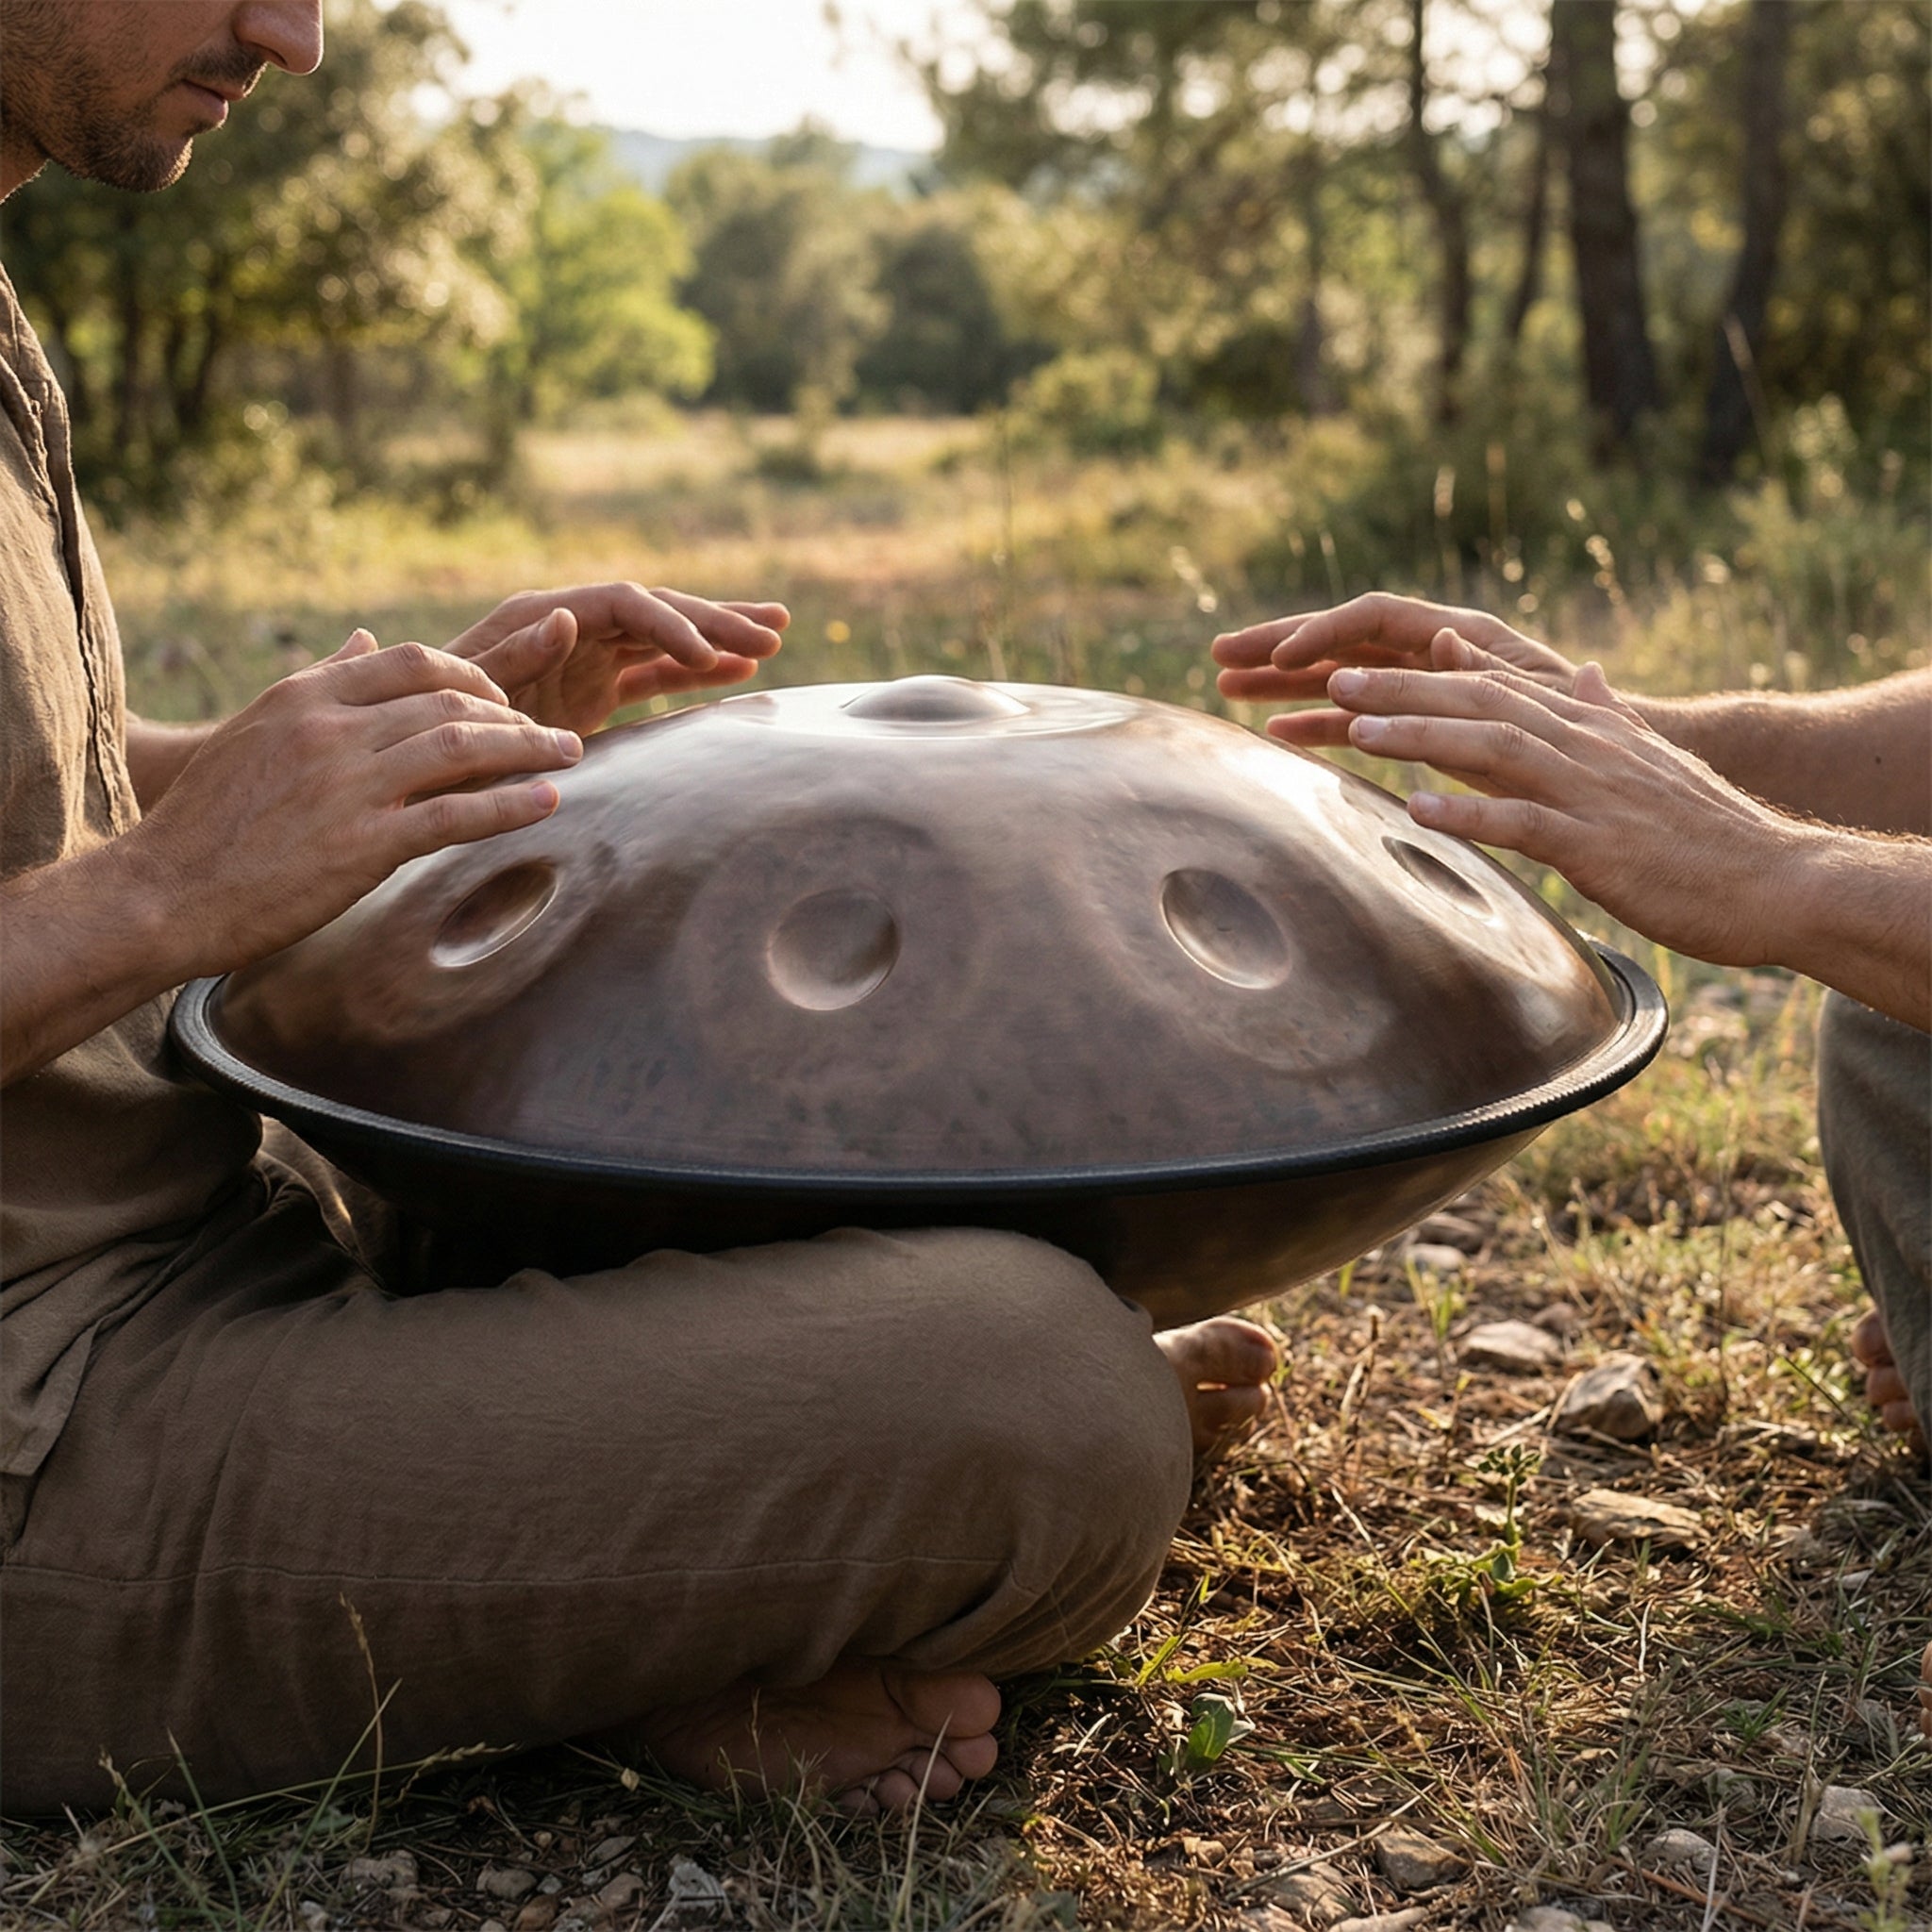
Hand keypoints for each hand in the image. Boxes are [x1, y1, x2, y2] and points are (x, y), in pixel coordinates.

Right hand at [129, 630, 582, 973]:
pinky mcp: (364, 845)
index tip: (504, 694)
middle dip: (513, 712)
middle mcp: (330, 729)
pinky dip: (511, 804)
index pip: (411, 660)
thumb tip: (362, 641)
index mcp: (304, 695)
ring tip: (570, 753)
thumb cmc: (208, 820)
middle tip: (550, 730)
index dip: (472, 674)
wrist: (162, 891)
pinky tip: (547, 800)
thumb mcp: (256, 730)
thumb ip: (319, 685)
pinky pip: (457, 815)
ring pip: (463, 747)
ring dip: (529, 748)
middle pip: (448, 699)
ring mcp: (348, 785)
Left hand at [443, 583, 788, 734]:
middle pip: (654, 611)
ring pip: (662, 638)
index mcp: (536, 618)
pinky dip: (694, 672)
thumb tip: (568, 616)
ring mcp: (582, 660)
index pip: (622, 604)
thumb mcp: (467, 699)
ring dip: (718, 637)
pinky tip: (740, 671)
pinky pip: (652, 675)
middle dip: (715, 619)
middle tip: (775, 630)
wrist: (412, 766)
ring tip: (776, 637)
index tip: (708, 654)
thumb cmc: (430, 734)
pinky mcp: (590, 692)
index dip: (670, 623)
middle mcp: (565, 629)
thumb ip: (515, 659)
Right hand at [1212, 592, 1580, 748]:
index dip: (1323, 632)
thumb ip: (1492, 673)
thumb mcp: (1542, 702)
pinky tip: (1277, 732)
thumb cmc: (1595, 732)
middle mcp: (1434, 652)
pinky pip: (1359, 718)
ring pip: (1340, 675)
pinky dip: (1318, 722)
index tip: (1280, 657)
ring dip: (1282, 680)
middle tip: (1219, 652)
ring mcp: (1422, 687)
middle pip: (1342, 638)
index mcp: (1464, 636)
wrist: (1623, 776)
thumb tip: (1440, 642)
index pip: (1375, 617)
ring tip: (1223, 686)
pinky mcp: (1421, 725)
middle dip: (1279, 644)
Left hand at [1326, 648, 1806, 968]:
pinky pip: (1522, 825)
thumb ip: (1605, 715)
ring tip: (1354, 729)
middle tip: (1334, 681)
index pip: (1496, 688)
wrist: (1778, 880)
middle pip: (1480, 706)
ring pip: (1492, 750)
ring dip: (1420, 737)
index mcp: (1592, 729)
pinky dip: (1468, 814)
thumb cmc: (1706, 832)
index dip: (1426, 673)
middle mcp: (1588, 748)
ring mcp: (1592, 795)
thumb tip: (1582, 673)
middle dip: (1402, 692)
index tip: (1364, 661)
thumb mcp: (1650, 758)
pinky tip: (1416, 809)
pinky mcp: (1598, 846)